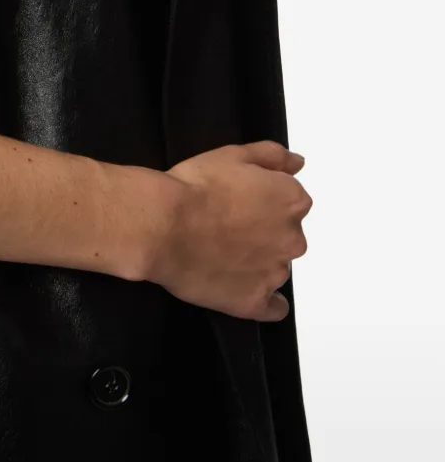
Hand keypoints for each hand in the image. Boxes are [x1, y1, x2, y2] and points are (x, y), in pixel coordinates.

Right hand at [142, 140, 312, 320]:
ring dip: (257, 262)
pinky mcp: (255, 302)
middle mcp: (293, 239)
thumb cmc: (197, 185)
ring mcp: (275, 274)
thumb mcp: (233, 154)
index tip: (239, 201)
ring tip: (220, 253)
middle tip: (226, 226)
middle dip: (263, 232)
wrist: (163, 224)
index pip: (290, 202)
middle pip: (286, 237)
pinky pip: (272, 307)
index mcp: (292, 201)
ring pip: (275, 268)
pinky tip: (239, 287)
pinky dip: (262, 299)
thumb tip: (298, 163)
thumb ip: (272, 155)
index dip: (263, 200)